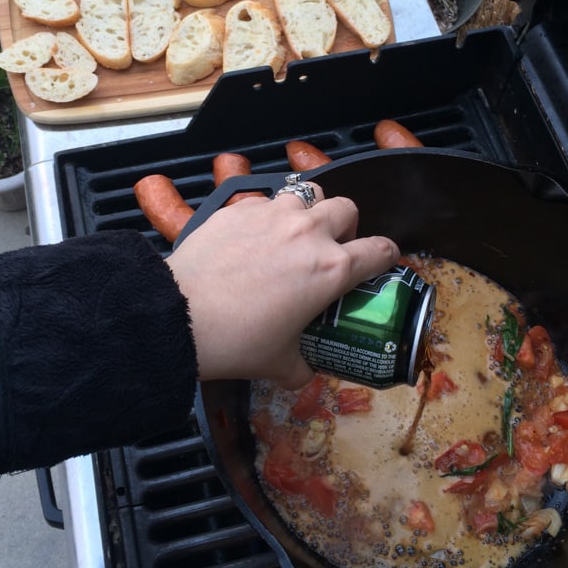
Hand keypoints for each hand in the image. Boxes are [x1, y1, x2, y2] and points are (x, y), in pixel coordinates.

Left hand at [166, 184, 398, 388]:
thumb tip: (304, 372)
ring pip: (306, 195)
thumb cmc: (238, 341)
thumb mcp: (279, 364)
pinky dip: (266, 217)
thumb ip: (301, 366)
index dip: (387, 256)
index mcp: (331, 269)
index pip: (380, 250)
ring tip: (291, 235)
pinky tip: (250, 239)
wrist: (180, 315)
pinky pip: (264, 203)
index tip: (381, 264)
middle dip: (346, 226)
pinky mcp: (239, 208)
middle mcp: (308, 233)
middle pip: (346, 208)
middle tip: (329, 250)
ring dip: (307, 212)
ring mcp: (273, 214)